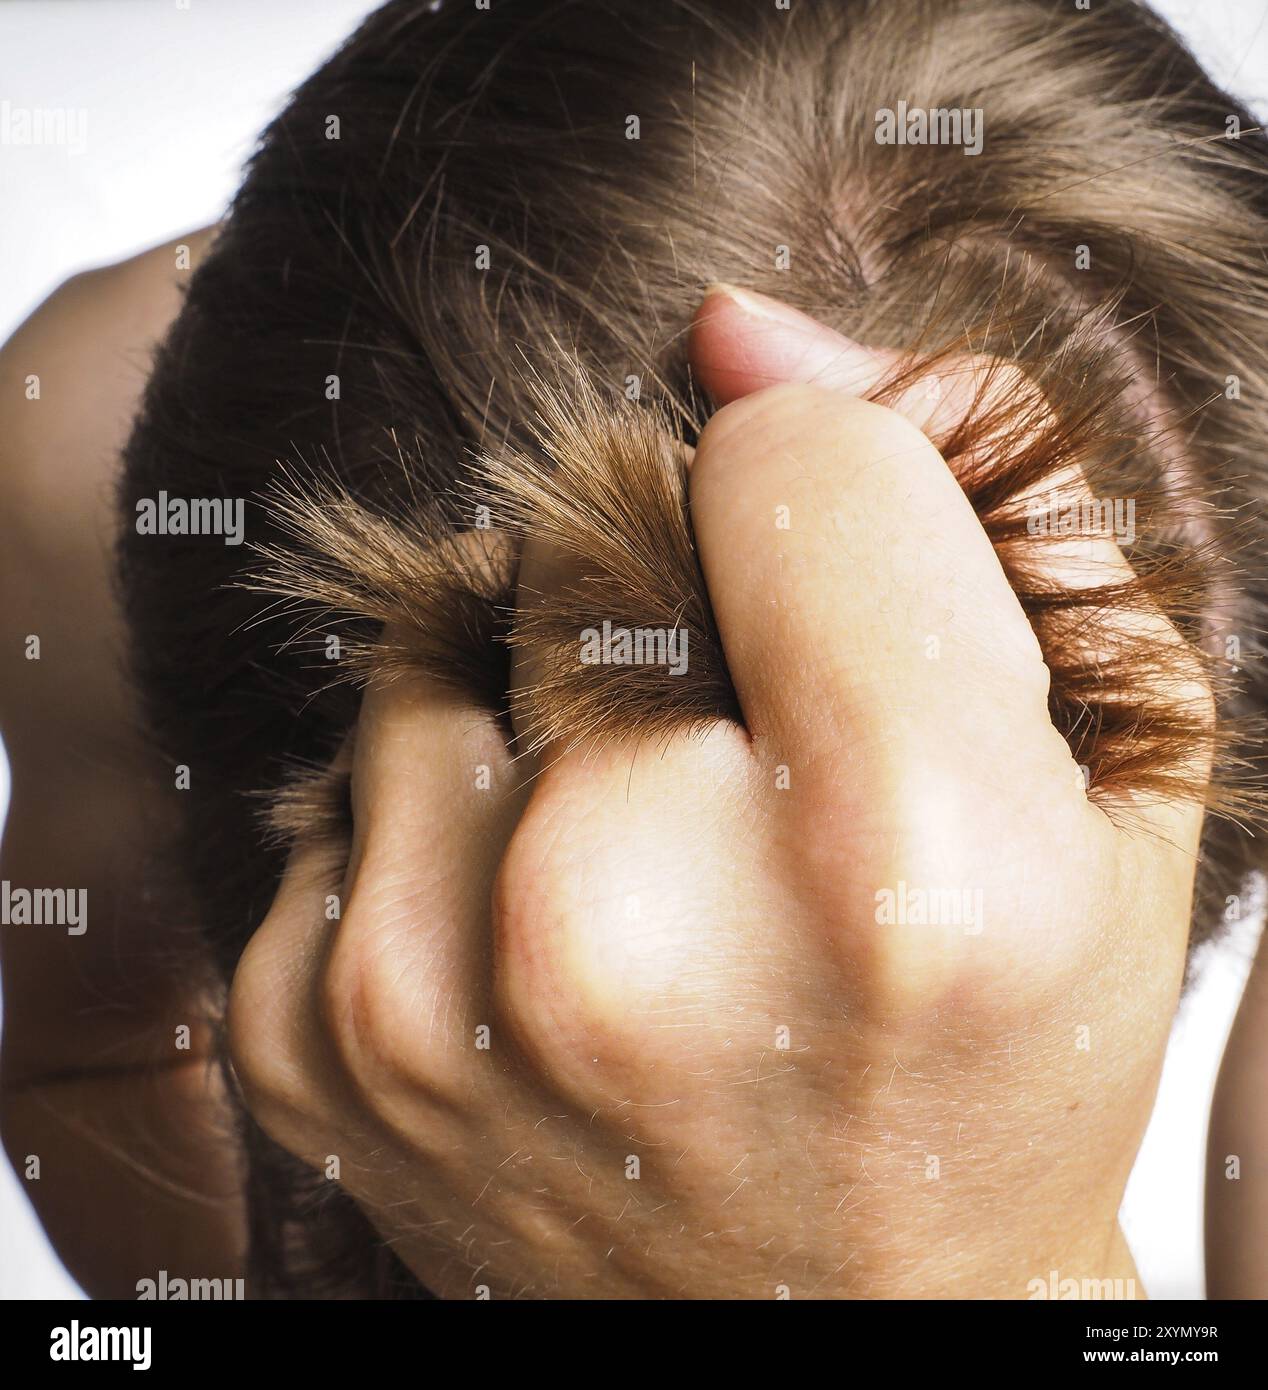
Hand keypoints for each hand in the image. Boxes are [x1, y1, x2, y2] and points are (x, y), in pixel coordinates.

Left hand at [227, 288, 1208, 1297]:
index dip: (833, 512)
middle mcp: (631, 933)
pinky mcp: (315, 1040)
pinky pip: (347, 781)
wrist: (853, 1321)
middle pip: (586, 533)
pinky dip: (447, 814)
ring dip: (547, 698)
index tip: (842, 623)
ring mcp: (432, 999)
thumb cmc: (1007, 1045)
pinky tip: (540, 928)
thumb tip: (733, 323)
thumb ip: (968, 495)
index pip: (789, 460)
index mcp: (900, 865)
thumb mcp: (1098, 771)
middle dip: (677, 596)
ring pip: (441, 641)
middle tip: (744, 757)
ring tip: (648, 848)